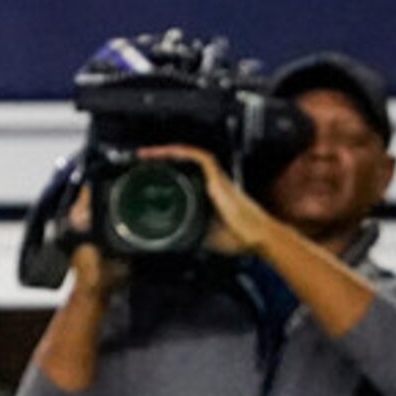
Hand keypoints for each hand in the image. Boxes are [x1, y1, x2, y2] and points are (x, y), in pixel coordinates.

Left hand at [137, 143, 276, 254]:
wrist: (256, 236)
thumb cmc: (236, 237)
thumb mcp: (201, 236)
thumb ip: (186, 235)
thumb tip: (165, 244)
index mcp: (205, 194)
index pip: (181, 176)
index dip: (162, 171)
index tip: (143, 173)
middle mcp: (210, 182)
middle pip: (182, 163)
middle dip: (159, 159)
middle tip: (138, 160)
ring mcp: (215, 179)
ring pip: (189, 156)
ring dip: (166, 152)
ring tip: (145, 154)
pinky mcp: (219, 179)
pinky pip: (201, 158)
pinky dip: (184, 152)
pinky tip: (168, 151)